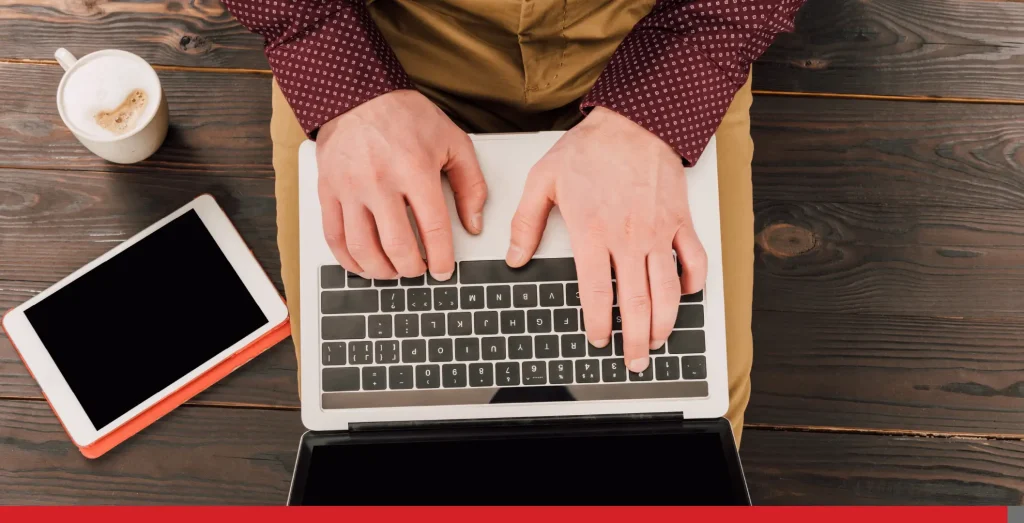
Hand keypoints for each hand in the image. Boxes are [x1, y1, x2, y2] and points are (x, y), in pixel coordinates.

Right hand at [317, 90, 486, 279]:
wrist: (358, 93)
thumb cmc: (406, 116)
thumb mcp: (453, 141)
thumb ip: (471, 184)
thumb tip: (473, 223)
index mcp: (415, 170)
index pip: (433, 229)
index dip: (442, 258)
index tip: (445, 270)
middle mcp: (380, 182)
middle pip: (397, 246)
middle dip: (413, 269)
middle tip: (420, 270)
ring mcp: (350, 188)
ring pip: (362, 248)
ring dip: (381, 270)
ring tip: (394, 271)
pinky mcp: (328, 191)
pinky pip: (334, 237)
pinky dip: (349, 260)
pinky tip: (363, 265)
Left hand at [507, 107, 706, 372]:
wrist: (634, 121)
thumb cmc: (589, 150)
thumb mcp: (543, 180)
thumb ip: (527, 223)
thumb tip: (515, 258)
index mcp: (593, 232)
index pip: (596, 293)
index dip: (598, 323)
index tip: (597, 340)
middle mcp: (629, 238)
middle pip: (636, 302)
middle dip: (635, 339)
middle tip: (633, 360)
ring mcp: (659, 231)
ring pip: (667, 290)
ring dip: (665, 322)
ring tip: (658, 342)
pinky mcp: (680, 221)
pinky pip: (694, 259)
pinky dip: (693, 282)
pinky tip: (686, 296)